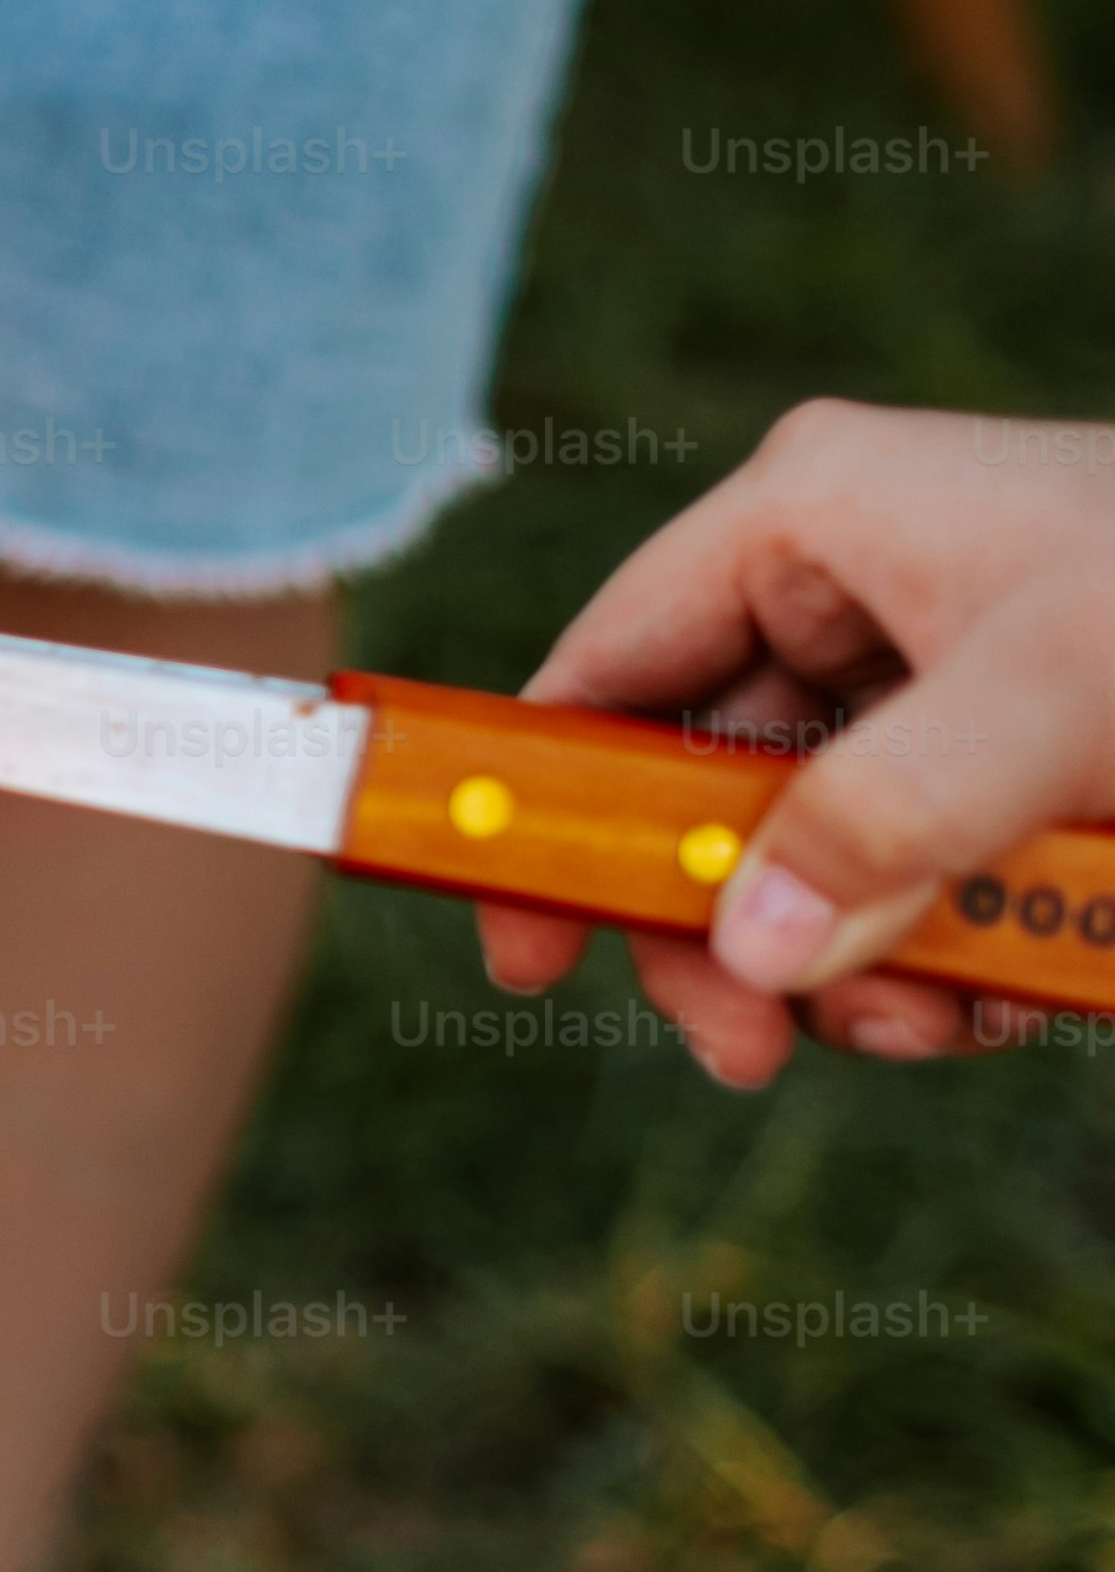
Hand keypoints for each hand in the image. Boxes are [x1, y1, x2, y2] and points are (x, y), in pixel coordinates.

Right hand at [471, 398, 1114, 1082]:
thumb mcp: (1046, 712)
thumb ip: (880, 830)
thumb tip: (748, 955)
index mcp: (808, 517)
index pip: (603, 668)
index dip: (542, 810)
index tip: (525, 953)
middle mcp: (848, 582)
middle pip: (699, 787)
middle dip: (729, 931)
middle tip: (751, 1054)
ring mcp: (933, 667)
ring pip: (813, 847)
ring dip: (851, 965)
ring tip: (928, 1029)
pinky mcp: (1011, 742)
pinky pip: (917, 865)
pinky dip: (942, 950)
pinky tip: (1000, 995)